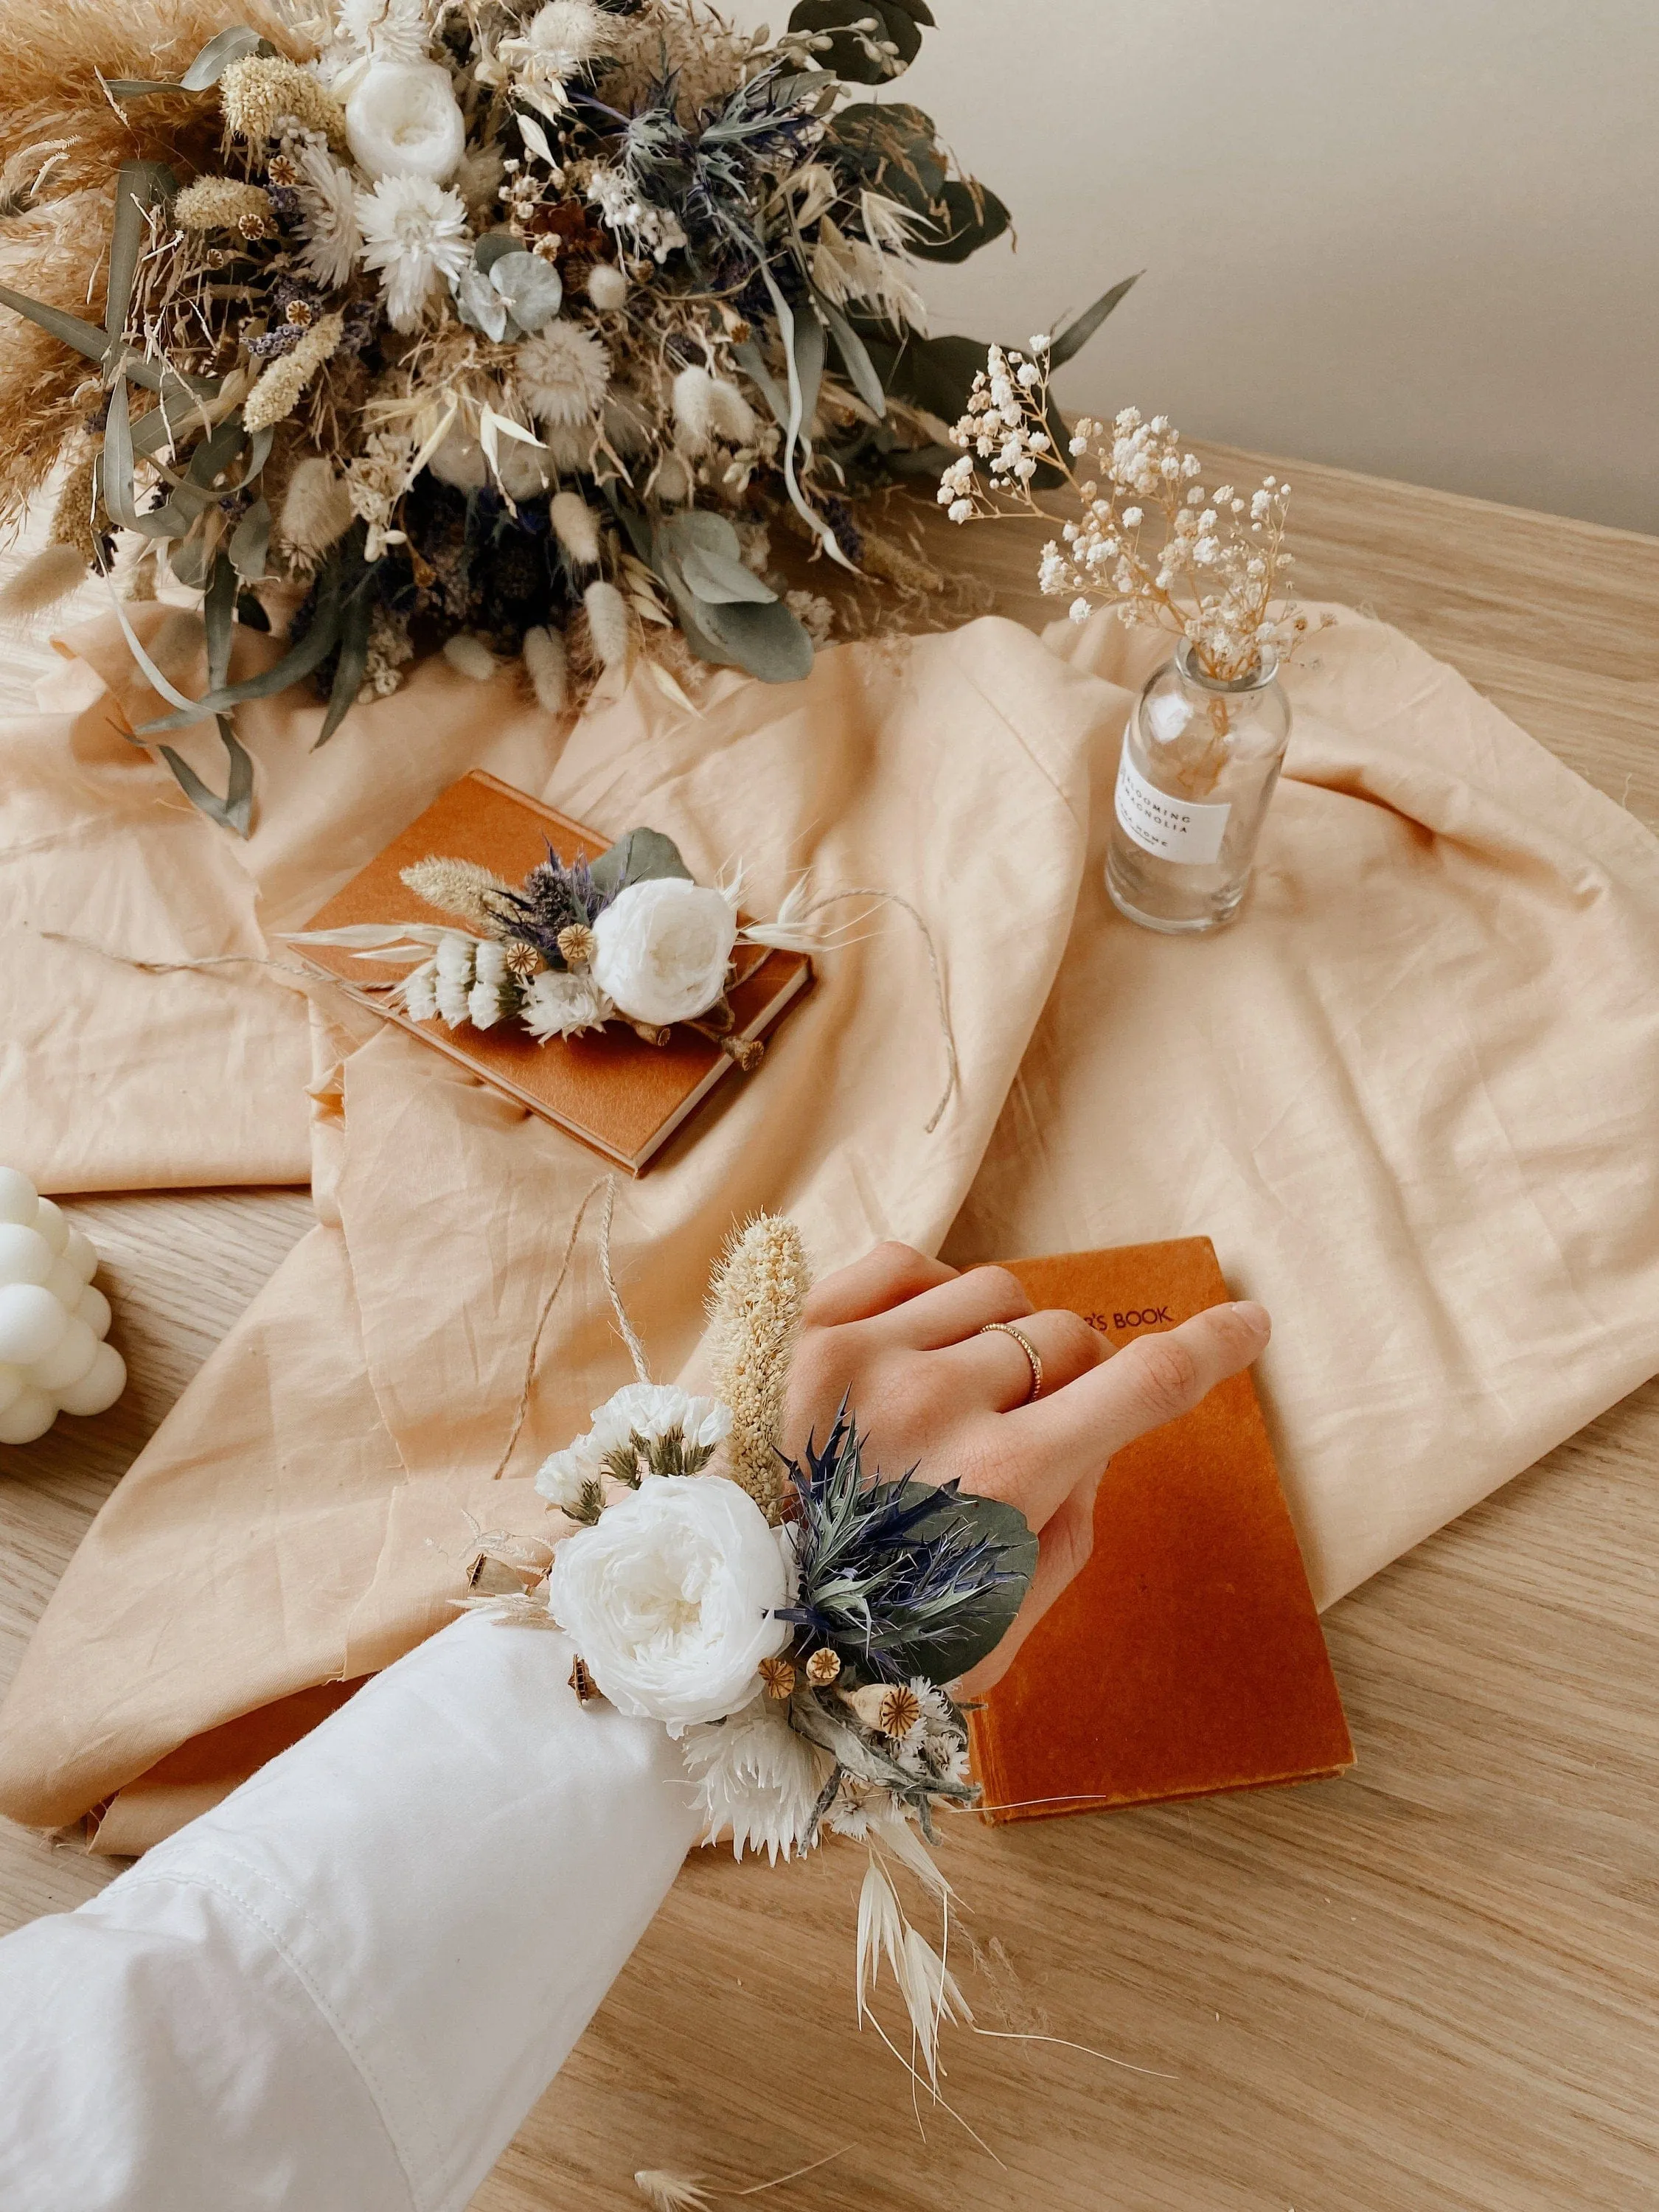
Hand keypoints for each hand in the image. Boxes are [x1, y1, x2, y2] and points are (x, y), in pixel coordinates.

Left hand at [784, 1242, 1270, 1694]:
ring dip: (997, 1338)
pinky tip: (906, 1347)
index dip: (1209, 1349)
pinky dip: (929, 1295)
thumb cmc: (840, 1643)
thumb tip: (1096, 1448)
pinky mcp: (794, 1323)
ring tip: (947, 1398)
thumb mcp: (984, 1635)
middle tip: (1020, 1431)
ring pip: (993, 1293)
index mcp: (997, 1485)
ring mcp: (861, 1350)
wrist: (678, 1616)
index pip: (1139, 1389)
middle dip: (1068, 1380)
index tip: (1249, 1321)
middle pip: (1067, 1338)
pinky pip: (907, 1261)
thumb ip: (1065, 1539)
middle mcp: (938, 1400)